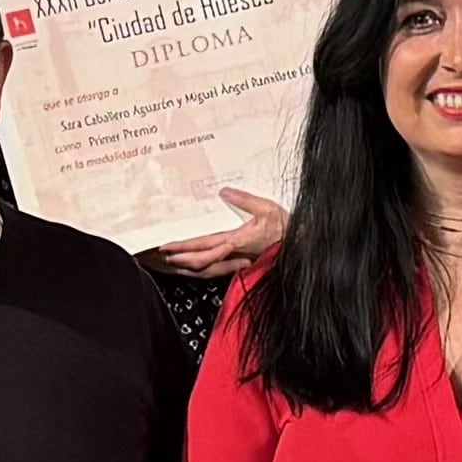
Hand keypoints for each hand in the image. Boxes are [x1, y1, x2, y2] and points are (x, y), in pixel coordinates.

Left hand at [149, 189, 287, 282]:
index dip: (184, 247)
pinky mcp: (240, 263)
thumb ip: (244, 200)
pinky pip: (215, 269)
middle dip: (179, 260)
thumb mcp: (267, 208)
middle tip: (161, 257)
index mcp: (236, 241)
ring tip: (171, 262)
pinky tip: (193, 266)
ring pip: (206, 270)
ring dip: (186, 267)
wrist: (299, 246)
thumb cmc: (285, 230)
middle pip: (199, 263)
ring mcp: (236, 261)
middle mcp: (234, 254)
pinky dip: (200, 268)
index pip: (203, 246)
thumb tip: (226, 191)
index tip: (167, 246)